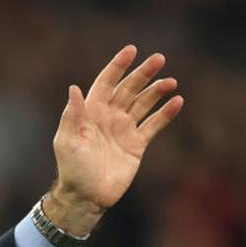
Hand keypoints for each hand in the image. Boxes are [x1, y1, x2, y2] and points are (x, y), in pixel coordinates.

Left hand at [47, 45, 183, 234]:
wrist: (87, 196)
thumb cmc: (72, 169)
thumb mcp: (68, 141)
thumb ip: (72, 115)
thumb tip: (74, 88)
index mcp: (91, 112)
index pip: (106, 83)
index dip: (117, 66)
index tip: (131, 50)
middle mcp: (109, 116)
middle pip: (129, 89)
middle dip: (143, 74)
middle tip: (159, 59)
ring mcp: (124, 129)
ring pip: (144, 103)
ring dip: (156, 91)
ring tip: (171, 82)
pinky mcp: (137, 144)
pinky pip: (154, 125)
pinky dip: (165, 114)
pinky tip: (177, 102)